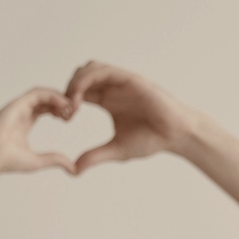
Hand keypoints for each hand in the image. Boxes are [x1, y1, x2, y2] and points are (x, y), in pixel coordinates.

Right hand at [0, 87, 77, 175]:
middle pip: (46, 100)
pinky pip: (37, 93)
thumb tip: (74, 169)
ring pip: (43, 93)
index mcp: (25, 123)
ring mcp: (18, 107)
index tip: (71, 118)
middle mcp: (22, 112)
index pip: (46, 109)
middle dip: (62, 103)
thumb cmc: (5, 161)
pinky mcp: (16, 104)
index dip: (60, 111)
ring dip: (59, 97)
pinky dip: (52, 95)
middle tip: (74, 111)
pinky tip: (63, 103)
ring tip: (71, 106)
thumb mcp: (38, 161)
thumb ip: (55, 160)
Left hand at [64, 61, 198, 172]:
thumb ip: (95, 156)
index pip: (79, 93)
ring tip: (72, 103)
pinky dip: (88, 79)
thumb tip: (73, 170)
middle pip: (80, 77)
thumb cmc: (151, 140)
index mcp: (107, 101)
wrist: (175, 135)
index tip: (63, 118)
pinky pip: (103, 71)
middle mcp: (112, 89)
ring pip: (89, 69)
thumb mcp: (116, 150)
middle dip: (67, 90)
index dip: (67, 102)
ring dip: (75, 82)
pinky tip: (81, 96)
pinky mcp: (129, 79)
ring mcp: (121, 82)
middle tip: (65, 111)